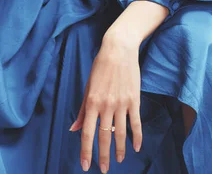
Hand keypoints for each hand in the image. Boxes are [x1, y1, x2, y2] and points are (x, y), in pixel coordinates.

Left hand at [69, 35, 141, 171]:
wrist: (119, 49)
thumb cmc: (100, 66)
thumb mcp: (88, 86)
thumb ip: (82, 109)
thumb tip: (74, 128)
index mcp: (92, 102)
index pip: (88, 132)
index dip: (86, 151)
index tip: (86, 165)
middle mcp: (106, 105)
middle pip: (104, 136)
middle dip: (103, 156)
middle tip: (104, 170)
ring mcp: (121, 103)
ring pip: (120, 133)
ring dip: (120, 150)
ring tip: (119, 160)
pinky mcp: (134, 100)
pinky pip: (136, 123)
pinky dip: (137, 137)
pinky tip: (136, 148)